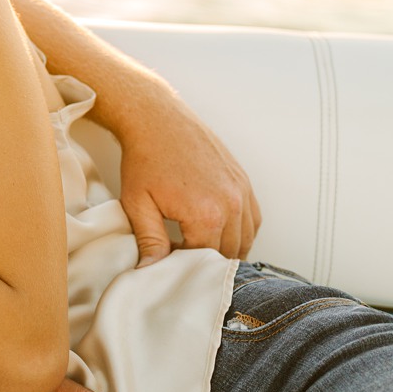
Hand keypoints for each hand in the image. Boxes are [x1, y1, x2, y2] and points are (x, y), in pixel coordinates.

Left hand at [117, 86, 260, 265]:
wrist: (158, 121)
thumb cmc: (145, 160)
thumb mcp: (138, 205)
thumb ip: (149, 241)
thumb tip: (150, 270)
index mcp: (207, 215)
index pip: (205, 261)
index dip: (185, 267)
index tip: (169, 263)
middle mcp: (231, 204)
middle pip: (229, 253)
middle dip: (207, 262)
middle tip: (184, 259)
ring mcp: (241, 191)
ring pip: (246, 239)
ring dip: (227, 250)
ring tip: (201, 250)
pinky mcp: (243, 181)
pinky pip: (254, 219)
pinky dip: (242, 232)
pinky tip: (221, 234)